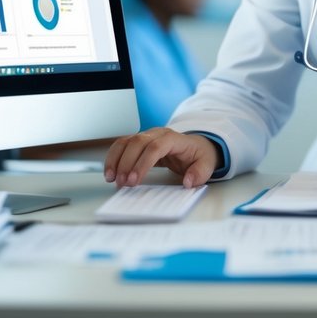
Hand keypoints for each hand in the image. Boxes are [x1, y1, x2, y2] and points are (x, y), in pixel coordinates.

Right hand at [104, 127, 219, 188]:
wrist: (196, 146)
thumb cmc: (199, 155)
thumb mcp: (207, 164)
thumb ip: (199, 173)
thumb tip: (188, 182)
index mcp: (174, 138)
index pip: (155, 147)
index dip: (143, 163)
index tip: (135, 180)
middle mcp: (158, 134)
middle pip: (137, 143)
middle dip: (127, 164)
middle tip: (122, 183)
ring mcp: (146, 136)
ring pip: (126, 142)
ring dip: (116, 160)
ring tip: (111, 178)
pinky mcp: (138, 142)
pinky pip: (122, 146)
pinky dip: (113, 157)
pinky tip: (110, 172)